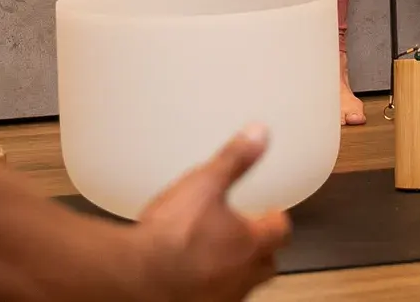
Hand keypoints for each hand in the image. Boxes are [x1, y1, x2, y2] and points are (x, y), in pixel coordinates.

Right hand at [131, 125, 290, 301]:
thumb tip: (259, 135)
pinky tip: (195, 275)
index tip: (273, 213)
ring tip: (222, 255)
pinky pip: (216, 296)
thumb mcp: (205, 183)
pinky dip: (213, 285)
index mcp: (250, 242)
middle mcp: (242, 274)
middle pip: (267, 264)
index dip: (277, 219)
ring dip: (238, 269)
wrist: (139, 273)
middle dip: (263, 249)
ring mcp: (223, 295)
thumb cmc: (172, 234)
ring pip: (243, 284)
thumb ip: (234, 159)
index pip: (280, 231)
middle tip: (253, 236)